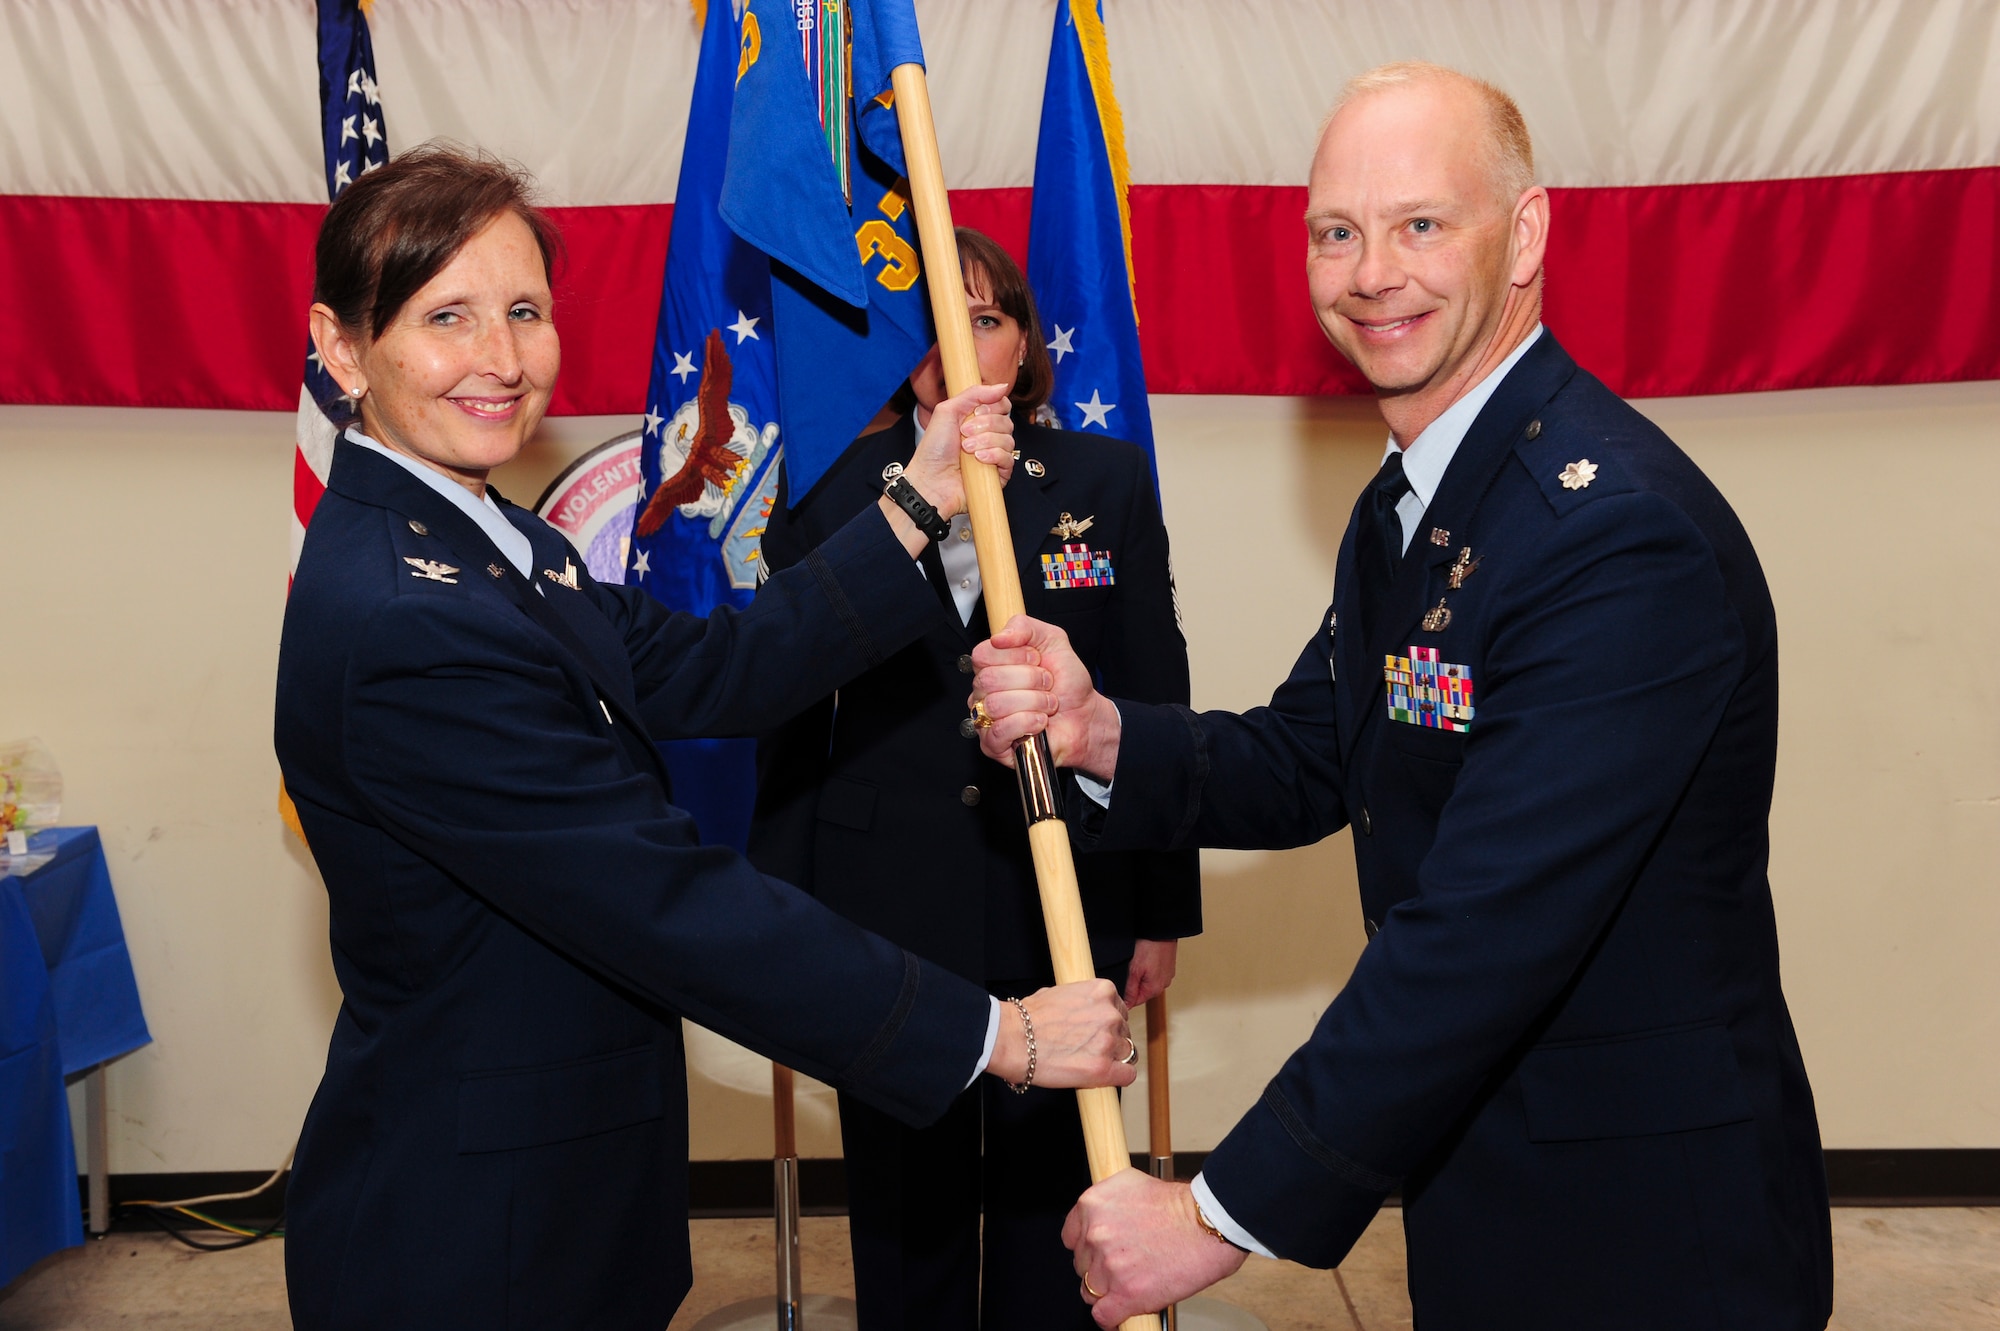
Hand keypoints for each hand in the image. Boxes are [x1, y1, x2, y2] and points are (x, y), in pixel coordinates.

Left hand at [902, 381, 1015, 517]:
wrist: (929, 481)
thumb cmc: (933, 450)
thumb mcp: (947, 411)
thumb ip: (974, 394)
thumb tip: (1003, 386)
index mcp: (978, 420)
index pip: (1002, 405)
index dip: (993, 406)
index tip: (977, 411)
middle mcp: (988, 437)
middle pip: (1006, 421)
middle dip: (985, 425)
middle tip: (964, 432)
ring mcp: (994, 456)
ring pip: (1008, 440)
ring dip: (986, 441)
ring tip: (966, 449)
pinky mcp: (999, 475)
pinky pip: (1009, 459)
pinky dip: (994, 455)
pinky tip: (979, 458)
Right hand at [970, 616, 1121, 778]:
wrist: (1085, 715)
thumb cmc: (1067, 682)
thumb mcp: (1052, 640)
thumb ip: (1025, 627)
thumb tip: (998, 638)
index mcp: (992, 666)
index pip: (981, 654)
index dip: (1014, 656)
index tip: (1036, 660)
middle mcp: (984, 692)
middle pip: (989, 679)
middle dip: (1030, 680)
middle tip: (1048, 685)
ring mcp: (986, 719)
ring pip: (995, 705)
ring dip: (1034, 702)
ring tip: (1048, 705)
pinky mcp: (993, 745)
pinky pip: (998, 731)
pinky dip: (1027, 723)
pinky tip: (1040, 722)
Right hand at [988, 979, 1136, 1089]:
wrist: (1012, 1039)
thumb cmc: (1027, 1018)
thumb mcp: (1058, 993)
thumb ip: (1081, 1001)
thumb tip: (1083, 1010)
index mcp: (1103, 991)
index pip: (1120, 1010)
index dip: (1107, 1023)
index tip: (1095, 1031)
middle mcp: (1110, 1015)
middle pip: (1124, 1031)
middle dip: (1109, 1040)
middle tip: (1087, 1047)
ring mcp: (1108, 1042)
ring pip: (1126, 1053)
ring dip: (1111, 1058)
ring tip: (1086, 1061)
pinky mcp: (1103, 1069)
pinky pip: (1127, 1075)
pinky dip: (1117, 1077)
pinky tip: (1101, 1076)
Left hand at [1065, 1171, 1247, 1324]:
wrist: (1207, 1225)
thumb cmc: (1180, 1206)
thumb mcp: (1131, 1185)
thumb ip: (1108, 1204)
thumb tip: (1100, 1219)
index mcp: (1092, 1205)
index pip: (1071, 1237)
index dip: (1087, 1248)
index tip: (1098, 1252)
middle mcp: (1095, 1234)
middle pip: (1081, 1265)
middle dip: (1100, 1267)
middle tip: (1125, 1265)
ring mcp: (1108, 1266)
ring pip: (1090, 1291)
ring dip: (1108, 1291)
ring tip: (1130, 1284)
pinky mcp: (1126, 1294)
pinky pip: (1103, 1316)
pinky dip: (1112, 1318)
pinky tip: (1123, 1310)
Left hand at [1123, 939, 1177, 1007]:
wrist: (1162, 930)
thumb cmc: (1149, 948)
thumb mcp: (1134, 970)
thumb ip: (1130, 990)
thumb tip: (1126, 1005)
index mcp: (1154, 989)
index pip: (1135, 1002)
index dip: (1125, 996)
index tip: (1119, 986)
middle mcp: (1163, 985)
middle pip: (1142, 991)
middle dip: (1133, 984)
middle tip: (1127, 970)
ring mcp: (1167, 976)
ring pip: (1148, 982)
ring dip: (1141, 976)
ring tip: (1137, 962)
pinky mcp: (1168, 967)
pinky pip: (1155, 973)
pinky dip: (1148, 968)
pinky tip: (1145, 958)